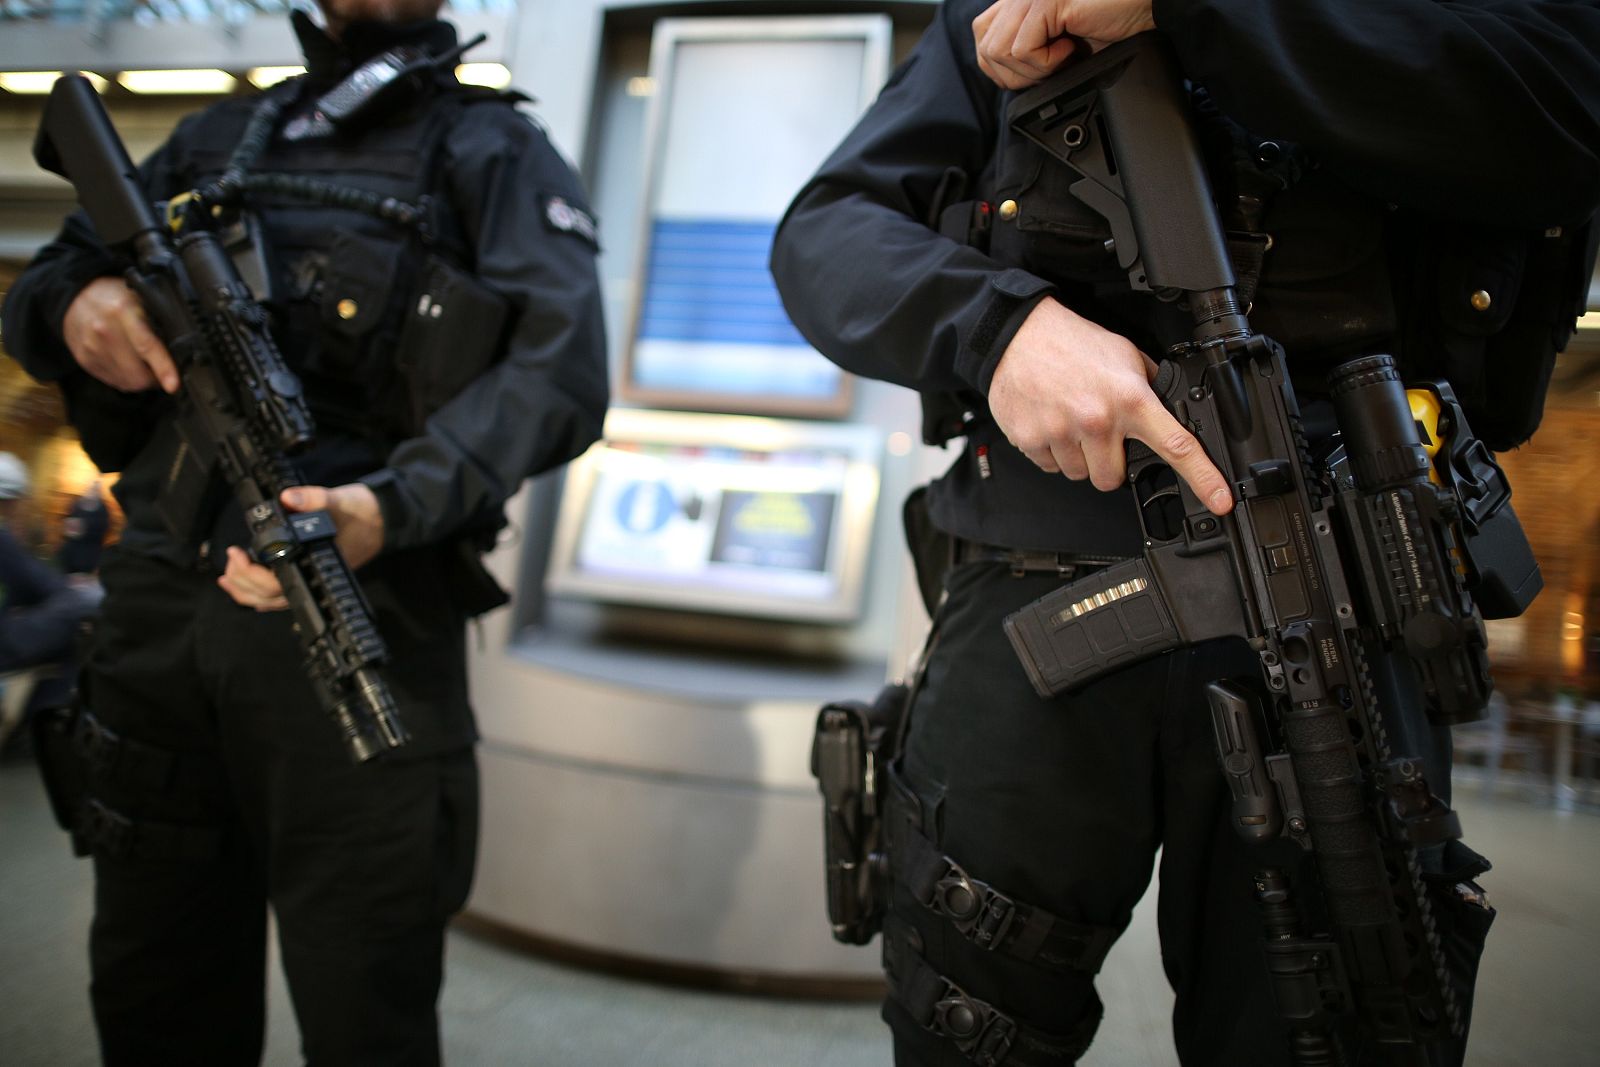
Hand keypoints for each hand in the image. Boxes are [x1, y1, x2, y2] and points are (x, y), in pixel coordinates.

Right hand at [61, 277, 179, 392]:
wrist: (76, 297)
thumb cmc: (114, 297)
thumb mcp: (141, 298)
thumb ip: (159, 320)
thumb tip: (181, 347)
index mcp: (122, 312)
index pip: (146, 345)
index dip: (163, 368)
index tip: (173, 384)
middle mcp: (104, 331)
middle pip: (137, 374)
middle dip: (156, 379)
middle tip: (164, 372)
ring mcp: (92, 348)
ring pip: (127, 382)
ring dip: (142, 381)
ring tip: (146, 366)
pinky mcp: (85, 360)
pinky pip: (113, 381)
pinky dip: (126, 379)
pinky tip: (128, 365)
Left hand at [217, 483, 384, 610]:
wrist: (382, 519)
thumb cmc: (362, 513)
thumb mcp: (338, 500)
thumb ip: (313, 499)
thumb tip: (287, 498)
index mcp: (316, 564)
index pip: (277, 583)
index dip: (250, 573)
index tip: (237, 552)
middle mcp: (312, 578)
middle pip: (269, 598)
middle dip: (242, 583)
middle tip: (230, 560)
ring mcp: (311, 580)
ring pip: (272, 602)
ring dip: (246, 592)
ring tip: (227, 578)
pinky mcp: (309, 576)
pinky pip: (281, 596)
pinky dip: (260, 594)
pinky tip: (247, 584)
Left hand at [973, 0, 1156, 89]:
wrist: (1145, 9)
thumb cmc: (1110, 25)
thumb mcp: (1059, 43)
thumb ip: (1028, 48)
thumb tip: (1003, 77)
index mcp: (1019, 1)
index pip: (982, 36)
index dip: (1000, 66)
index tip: (1032, 73)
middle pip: (986, 49)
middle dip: (1016, 75)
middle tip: (1052, 70)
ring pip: (1000, 52)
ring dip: (1033, 70)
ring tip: (1063, 59)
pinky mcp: (1045, 3)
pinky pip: (1023, 49)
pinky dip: (1046, 62)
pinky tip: (1070, 49)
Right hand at [988, 298, 1232, 513]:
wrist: (1017, 335)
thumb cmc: (1070, 342)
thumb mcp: (1125, 355)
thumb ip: (1148, 386)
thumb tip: (1169, 410)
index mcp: (1130, 398)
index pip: (1177, 446)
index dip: (1203, 478)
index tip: (1220, 500)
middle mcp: (1097, 420)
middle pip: (1112, 479)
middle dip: (1106, 463)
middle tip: (1097, 434)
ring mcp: (1061, 433)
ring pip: (1079, 475)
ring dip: (1077, 457)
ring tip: (1069, 421)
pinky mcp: (1031, 440)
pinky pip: (1050, 467)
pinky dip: (1051, 452)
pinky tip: (1049, 422)